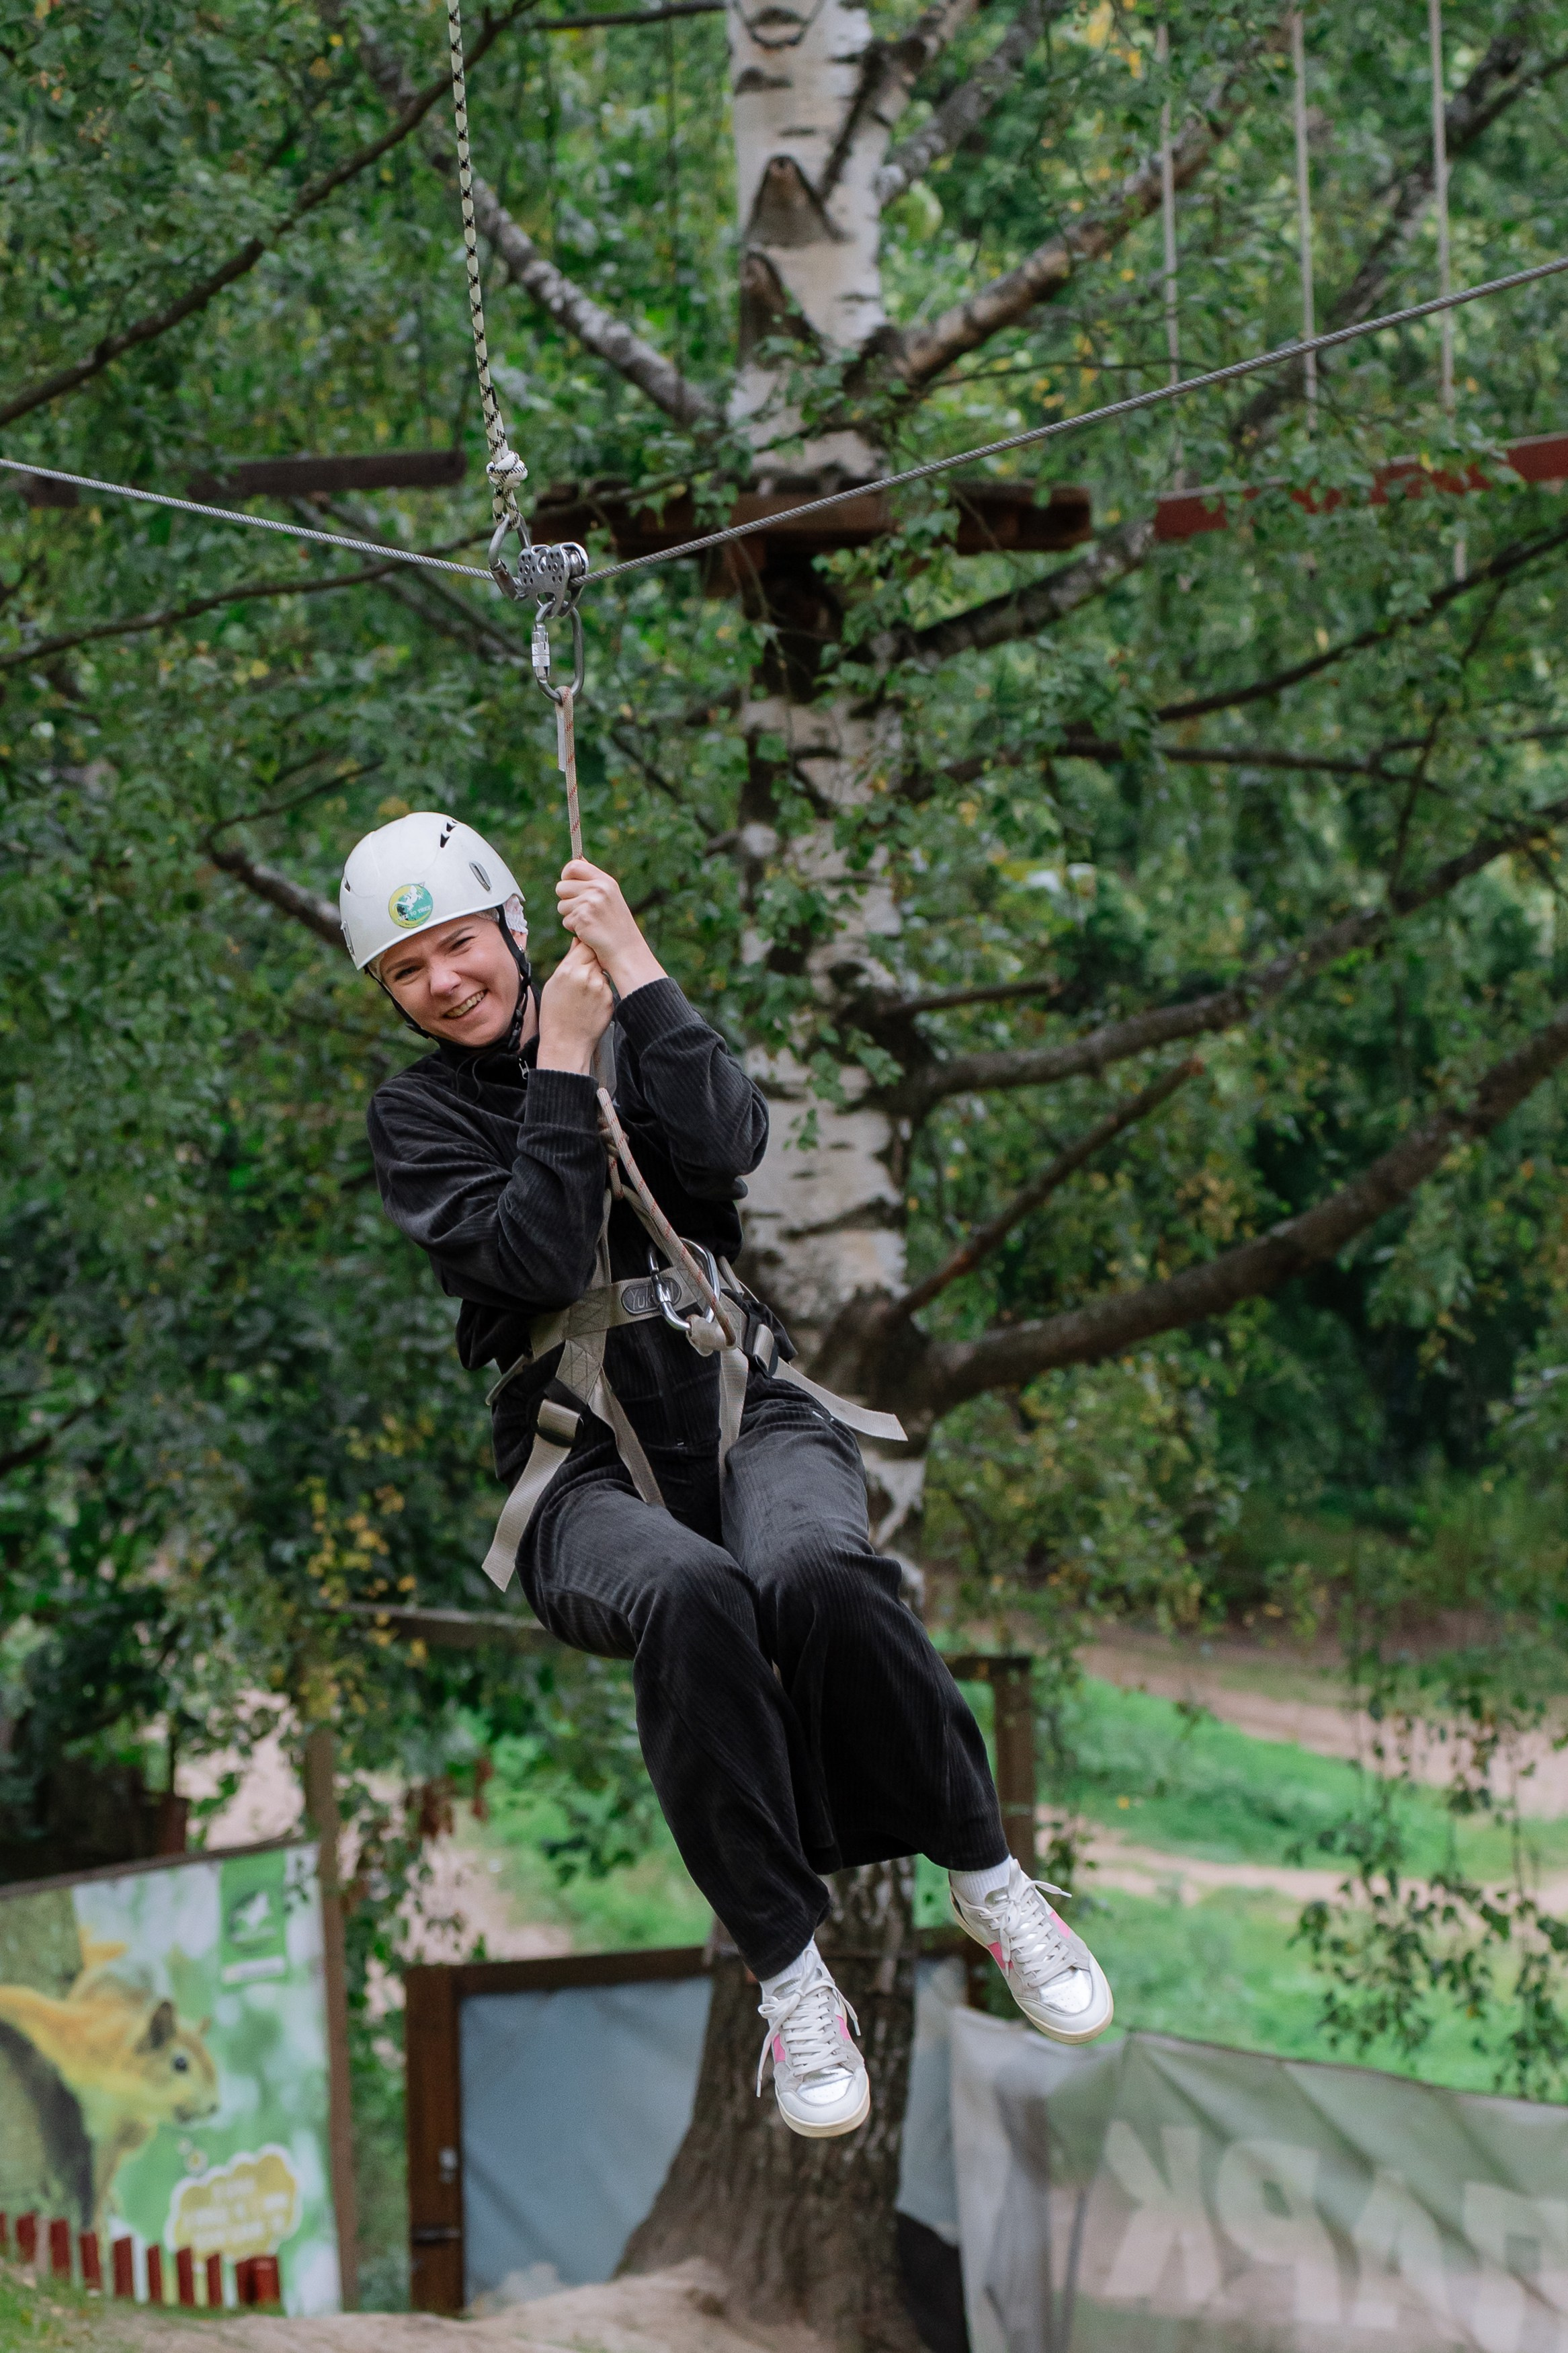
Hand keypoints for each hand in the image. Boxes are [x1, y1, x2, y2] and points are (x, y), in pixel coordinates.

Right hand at [537, 939, 613, 1075]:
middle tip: (582, 977)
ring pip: (603, 972)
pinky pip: (608, 988)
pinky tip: (590, 1005)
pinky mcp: (610, 1000)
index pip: (585, 945)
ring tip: (584, 995)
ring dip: (597, 977)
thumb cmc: (555, 1015)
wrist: (565, 1044)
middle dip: (592, 961)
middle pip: (597, 956)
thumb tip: (577, 941)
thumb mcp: (553, 985)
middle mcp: (586, 976)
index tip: (582, 953)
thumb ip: (567, 961)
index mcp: (568, 970)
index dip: (585, 948)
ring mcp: (601, 989)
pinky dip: (602, 992)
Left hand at [555, 859, 665, 996]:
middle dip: (566, 899)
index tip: (570, 886)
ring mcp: (590, 903)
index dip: (566, 875)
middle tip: (581, 909)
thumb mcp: (610, 896)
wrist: (625, 949)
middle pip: (561, 886)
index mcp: (605, 881)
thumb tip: (577, 861)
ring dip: (570, 915)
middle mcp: (598, 889)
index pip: (574, 866)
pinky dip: (573, 928)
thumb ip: (593, 880)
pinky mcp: (582, 918)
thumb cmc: (616, 924)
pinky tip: (588, 931)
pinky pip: (566, 920)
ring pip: (561, 905)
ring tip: (588, 921)